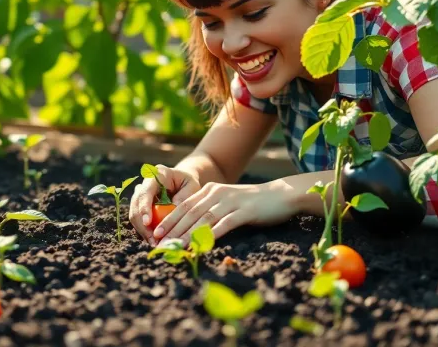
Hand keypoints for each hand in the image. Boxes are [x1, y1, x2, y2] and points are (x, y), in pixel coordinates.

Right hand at [128, 164, 200, 245]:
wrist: (184, 182)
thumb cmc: (190, 184)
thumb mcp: (192, 187)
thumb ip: (183, 197)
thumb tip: (172, 211)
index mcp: (157, 173)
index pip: (146, 191)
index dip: (144, 207)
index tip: (148, 223)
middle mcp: (145, 183)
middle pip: (136, 204)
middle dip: (142, 223)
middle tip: (152, 240)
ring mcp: (140, 194)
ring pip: (134, 213)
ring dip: (142, 230)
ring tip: (154, 243)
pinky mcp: (141, 206)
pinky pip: (138, 219)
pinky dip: (145, 231)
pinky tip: (153, 240)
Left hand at [152, 182, 297, 246]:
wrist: (281, 195)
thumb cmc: (253, 203)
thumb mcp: (228, 203)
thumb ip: (211, 211)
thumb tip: (191, 229)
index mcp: (211, 190)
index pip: (184, 206)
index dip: (168, 220)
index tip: (155, 234)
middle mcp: (217, 193)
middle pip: (190, 213)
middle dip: (173, 230)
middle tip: (160, 245)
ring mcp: (231, 202)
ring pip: (203, 219)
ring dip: (187, 235)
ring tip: (175, 247)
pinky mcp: (244, 211)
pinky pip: (224, 225)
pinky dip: (210, 236)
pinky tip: (201, 246)